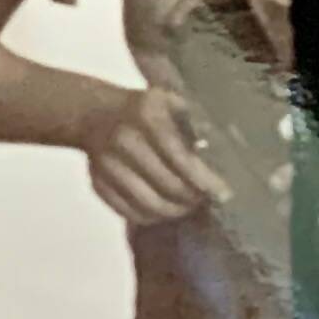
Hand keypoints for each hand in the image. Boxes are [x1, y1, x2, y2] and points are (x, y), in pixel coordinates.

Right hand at [81, 87, 231, 226]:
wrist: (94, 113)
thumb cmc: (145, 109)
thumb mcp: (171, 101)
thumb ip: (194, 123)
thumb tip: (223, 157)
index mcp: (147, 116)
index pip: (180, 157)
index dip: (204, 180)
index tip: (223, 194)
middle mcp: (124, 140)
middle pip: (167, 185)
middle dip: (191, 199)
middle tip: (205, 201)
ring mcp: (107, 164)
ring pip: (148, 204)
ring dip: (173, 211)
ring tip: (187, 207)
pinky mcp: (97, 183)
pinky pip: (128, 211)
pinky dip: (150, 217)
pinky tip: (163, 210)